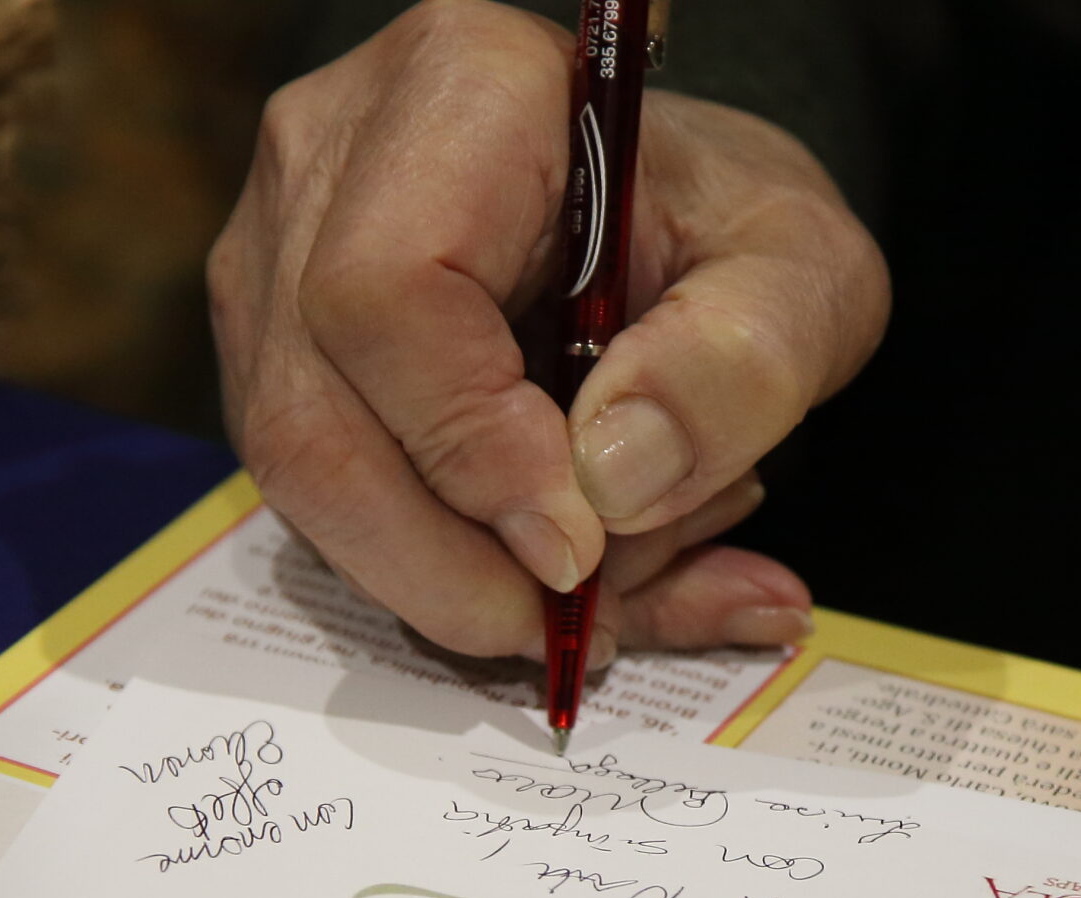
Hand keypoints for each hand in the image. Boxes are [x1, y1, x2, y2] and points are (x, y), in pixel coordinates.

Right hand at [207, 0, 889, 664]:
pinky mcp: (275, 361)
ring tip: (609, 586)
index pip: (387, 292)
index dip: (471, 449)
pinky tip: (572, 575)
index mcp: (457, 91)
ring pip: (305, 483)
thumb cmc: (730, 229)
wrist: (679, 226)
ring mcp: (273, 268)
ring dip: (458, 584)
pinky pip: (328, 509)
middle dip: (455, 567)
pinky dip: (452, 579)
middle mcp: (325, 167)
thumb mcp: (806, 278)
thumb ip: (741, 366)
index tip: (581, 549)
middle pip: (315, 418)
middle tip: (589, 623)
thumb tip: (611, 483)